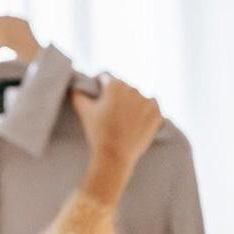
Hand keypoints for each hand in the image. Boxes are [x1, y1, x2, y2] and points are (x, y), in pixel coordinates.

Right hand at [72, 74, 162, 204]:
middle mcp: (133, 89)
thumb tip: (76, 85)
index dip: (100, 88)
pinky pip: (151, 107)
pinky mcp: (157, 113)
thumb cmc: (97, 133)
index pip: (106, 79)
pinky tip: (136, 122)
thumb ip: (78, 93)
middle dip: (118, 97)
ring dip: (132, 104)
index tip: (99, 99)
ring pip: (138, 97)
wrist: (115, 155)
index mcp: (115, 85)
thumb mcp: (84, 111)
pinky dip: (145, 112)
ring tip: (124, 120)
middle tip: (111, 114)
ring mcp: (147, 101)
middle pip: (123, 88)